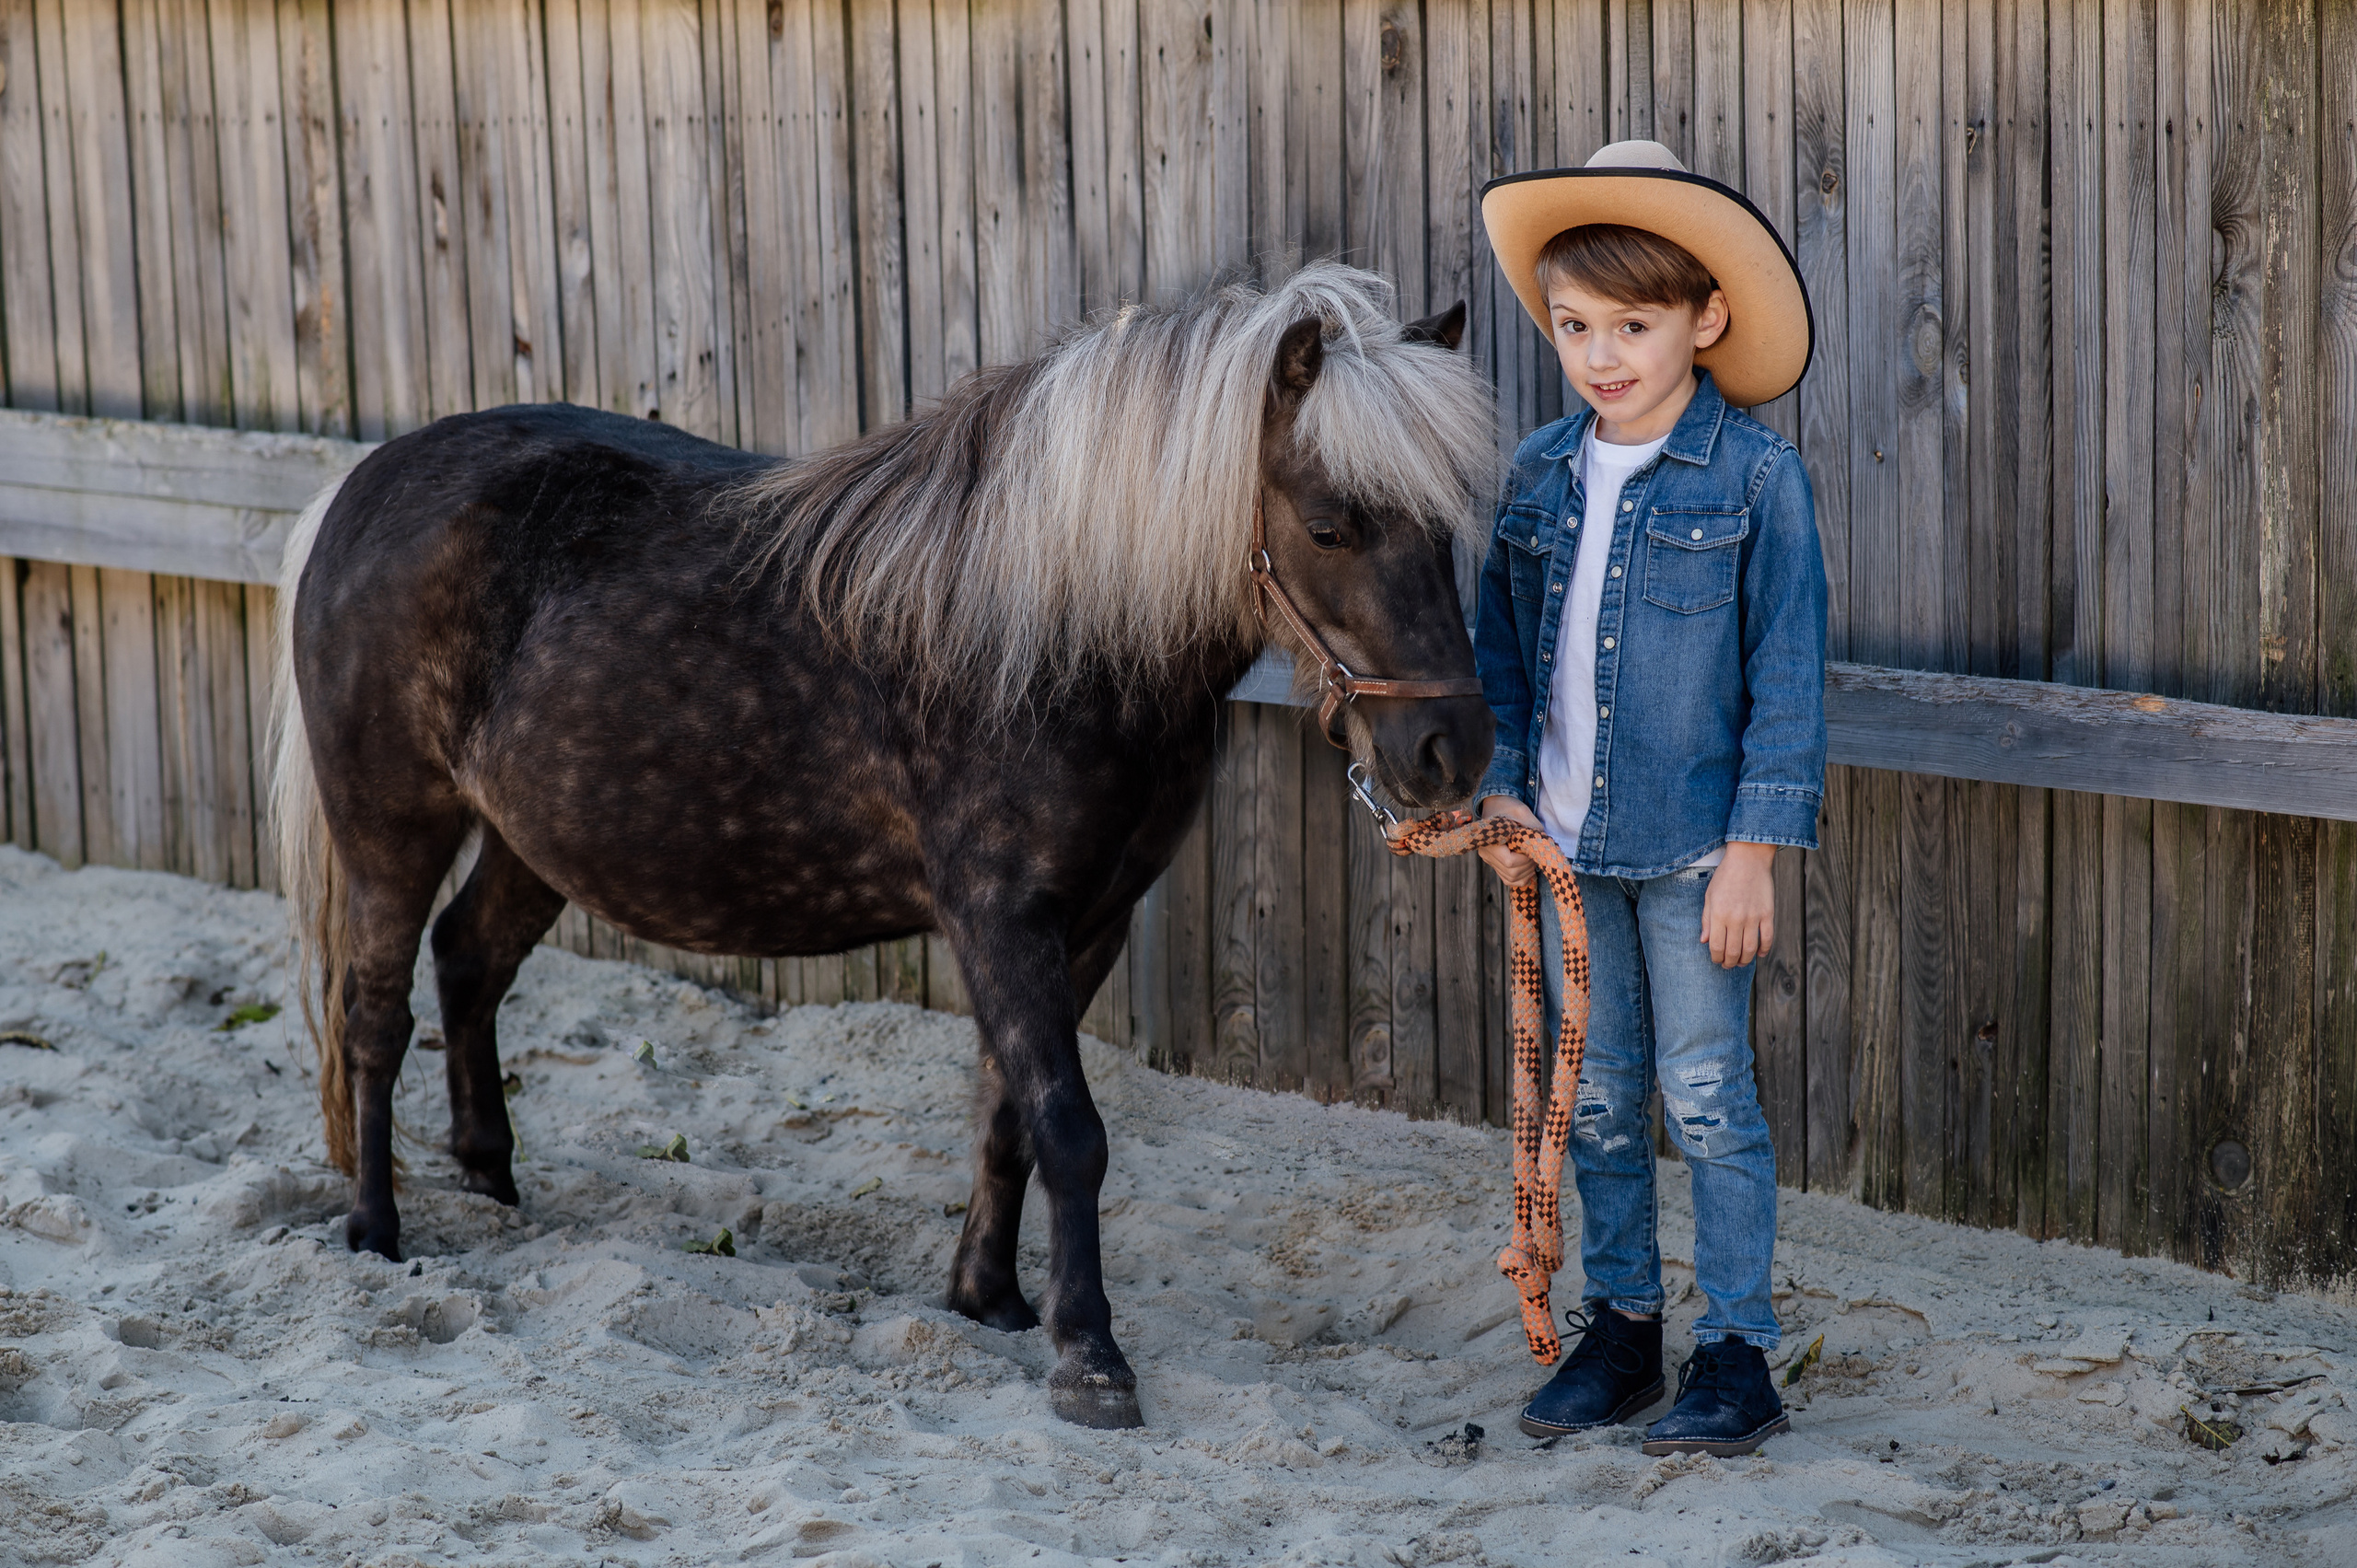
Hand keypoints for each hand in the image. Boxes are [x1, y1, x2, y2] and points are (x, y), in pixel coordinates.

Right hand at [1476, 796, 1543, 886]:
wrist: (1496, 805)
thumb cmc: (1508, 807)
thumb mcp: (1523, 812)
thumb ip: (1533, 828)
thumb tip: (1543, 846)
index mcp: (1490, 841)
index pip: (1509, 861)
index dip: (1525, 860)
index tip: (1532, 850)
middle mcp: (1486, 853)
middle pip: (1511, 872)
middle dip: (1528, 866)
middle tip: (1536, 854)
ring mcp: (1489, 860)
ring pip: (1510, 879)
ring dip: (1526, 873)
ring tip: (1532, 859)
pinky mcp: (1494, 863)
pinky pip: (1508, 879)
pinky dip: (1521, 878)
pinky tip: (1527, 867)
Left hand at [1699, 841, 1776, 967]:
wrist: (1748, 859)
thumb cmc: (1725, 876)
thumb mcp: (1709, 896)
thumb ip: (1706, 919)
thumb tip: (1704, 941)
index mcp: (1719, 915)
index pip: (1716, 946)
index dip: (1716, 958)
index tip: (1716, 960)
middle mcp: (1736, 919)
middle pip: (1733, 951)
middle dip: (1729, 962)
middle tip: (1728, 965)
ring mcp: (1753, 917)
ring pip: (1750, 949)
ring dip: (1745, 960)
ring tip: (1741, 962)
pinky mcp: (1767, 914)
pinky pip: (1768, 938)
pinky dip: (1764, 949)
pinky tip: (1759, 954)